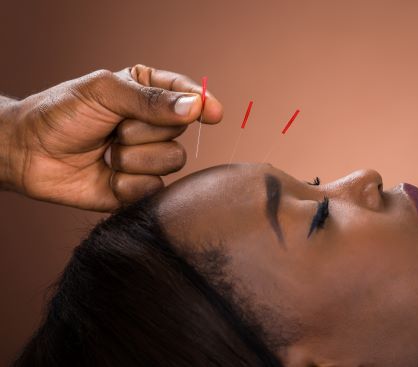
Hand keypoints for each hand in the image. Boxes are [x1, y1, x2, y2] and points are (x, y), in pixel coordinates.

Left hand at [1, 65, 222, 210]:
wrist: (29, 153)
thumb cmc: (62, 113)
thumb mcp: (105, 93)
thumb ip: (151, 100)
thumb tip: (195, 107)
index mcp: (147, 92)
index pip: (187, 95)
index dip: (202, 103)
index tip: (212, 113)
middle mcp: (152, 125)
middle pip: (180, 129)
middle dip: (144, 130)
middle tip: (114, 129)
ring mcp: (148, 157)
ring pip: (172, 160)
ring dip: (134, 158)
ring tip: (107, 153)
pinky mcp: (139, 187)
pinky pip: (154, 187)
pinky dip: (128, 183)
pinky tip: (107, 176)